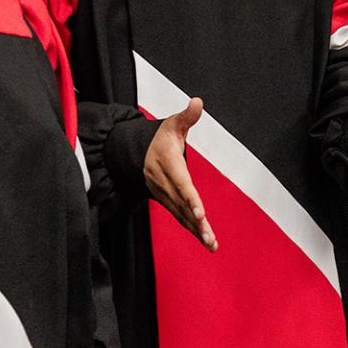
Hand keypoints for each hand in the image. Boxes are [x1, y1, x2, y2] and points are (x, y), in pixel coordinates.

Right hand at [144, 98, 216, 250]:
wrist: (135, 152)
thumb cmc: (160, 137)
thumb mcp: (172, 123)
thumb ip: (187, 116)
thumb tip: (197, 102)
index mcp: (167, 163)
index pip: (181, 183)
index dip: (190, 198)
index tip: (200, 213)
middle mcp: (164, 182)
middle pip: (182, 205)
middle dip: (196, 222)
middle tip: (210, 237)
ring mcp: (164, 194)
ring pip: (181, 215)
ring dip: (196, 231)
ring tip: (212, 244)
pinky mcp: (167, 201)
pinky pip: (180, 217)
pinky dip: (192, 230)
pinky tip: (206, 241)